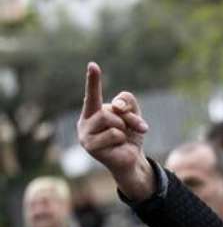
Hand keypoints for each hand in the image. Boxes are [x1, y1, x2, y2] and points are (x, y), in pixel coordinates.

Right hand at [77, 62, 154, 200]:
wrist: (133, 160)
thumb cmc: (130, 137)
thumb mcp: (133, 115)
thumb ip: (127, 103)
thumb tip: (116, 106)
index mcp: (92, 112)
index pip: (92, 94)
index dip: (93, 80)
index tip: (93, 65)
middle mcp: (85, 122)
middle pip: (110, 109)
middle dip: (128, 118)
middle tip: (134, 128)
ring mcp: (85, 135)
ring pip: (110, 120)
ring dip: (123, 129)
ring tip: (121, 139)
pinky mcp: (90, 147)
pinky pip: (114, 134)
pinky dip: (121, 139)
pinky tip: (117, 147)